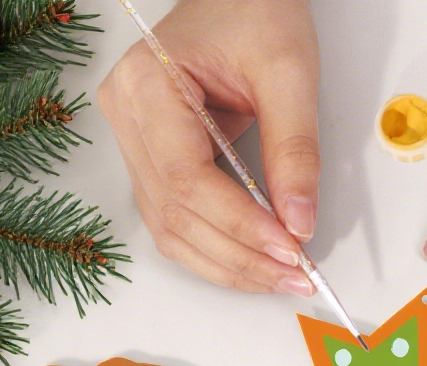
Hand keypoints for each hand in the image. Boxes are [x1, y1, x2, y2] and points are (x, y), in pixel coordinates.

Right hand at [98, 0, 319, 293]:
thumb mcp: (288, 73)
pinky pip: (177, 222)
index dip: (240, 226)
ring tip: (281, 278)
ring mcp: (134, 142)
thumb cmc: (254, 11)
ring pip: (172, 230)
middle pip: (177, 215)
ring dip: (229, 265)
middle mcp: (127, 116)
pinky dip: (217, 251)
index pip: (188, 180)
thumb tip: (299, 223)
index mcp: (147, 85)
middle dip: (241, 257)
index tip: (290, 250)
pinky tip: (255, 263)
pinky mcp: (153, 161)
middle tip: (296, 276)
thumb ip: (295, 150)